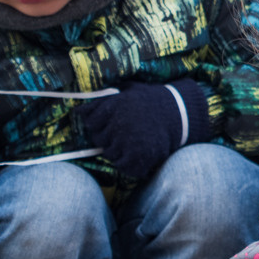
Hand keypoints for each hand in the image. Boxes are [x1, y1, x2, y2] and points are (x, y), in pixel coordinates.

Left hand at [80, 80, 213, 179]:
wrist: (180, 114)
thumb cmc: (151, 102)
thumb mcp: (128, 91)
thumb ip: (103, 99)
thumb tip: (78, 111)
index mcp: (115, 105)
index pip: (90, 121)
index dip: (100, 123)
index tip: (112, 122)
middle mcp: (119, 123)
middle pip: (99, 139)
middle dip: (109, 137)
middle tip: (126, 131)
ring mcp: (128, 141)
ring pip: (109, 154)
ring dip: (118, 150)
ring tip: (134, 141)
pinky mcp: (138, 157)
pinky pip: (122, 166)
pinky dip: (128, 164)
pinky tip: (138, 153)